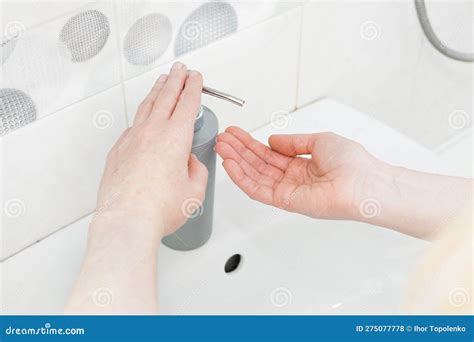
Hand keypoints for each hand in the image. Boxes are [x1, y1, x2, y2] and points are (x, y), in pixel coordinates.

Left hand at [93, 62, 207, 243]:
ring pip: (146, 106)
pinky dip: (142, 116)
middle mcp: (152, 132)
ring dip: (157, 91)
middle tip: (180, 69)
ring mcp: (132, 139)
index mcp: (175, 137)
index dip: (193, 87)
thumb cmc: (158, 209)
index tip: (196, 77)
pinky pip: (133, 126)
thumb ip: (196, 171)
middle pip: (166, 96)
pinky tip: (144, 118)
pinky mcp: (118, 150)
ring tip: (162, 81)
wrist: (126, 220)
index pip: (187, 102)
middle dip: (175, 80)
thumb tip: (189, 163)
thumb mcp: (194, 192)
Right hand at [215, 127, 383, 219]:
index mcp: (302, 165)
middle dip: (238, 150)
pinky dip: (242, 178)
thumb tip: (273, 140)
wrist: (363, 184)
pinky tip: (230, 165)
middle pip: (258, 163)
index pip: (269, 153)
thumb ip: (293, 142)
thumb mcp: (320, 140)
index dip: (251, 143)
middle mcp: (293, 179)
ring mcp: (288, 191)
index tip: (236, 133)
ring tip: (220, 147)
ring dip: (236, 162)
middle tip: (221, 138)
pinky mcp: (285, 202)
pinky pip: (258, 190)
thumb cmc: (352, 163)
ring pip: (254, 176)